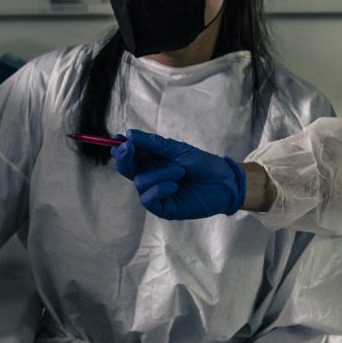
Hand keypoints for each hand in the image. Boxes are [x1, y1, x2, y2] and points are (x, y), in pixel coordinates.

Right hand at [112, 129, 246, 219]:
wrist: (224, 182)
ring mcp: (157, 193)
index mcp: (153, 161)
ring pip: (139, 183)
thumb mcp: (177, 150)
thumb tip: (129, 134)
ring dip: (158, 174)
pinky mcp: (164, 208)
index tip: (117, 140)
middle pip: (127, 169)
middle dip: (125, 158)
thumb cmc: (203, 164)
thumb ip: (153, 144)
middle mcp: (151, 177)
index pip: (130, 156)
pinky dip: (159, 190)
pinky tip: (174, 186)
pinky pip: (148, 200)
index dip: (121, 149)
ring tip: (180, 171)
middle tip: (129, 148)